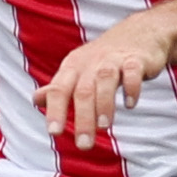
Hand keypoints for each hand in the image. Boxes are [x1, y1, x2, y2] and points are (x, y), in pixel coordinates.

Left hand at [38, 11, 175, 151]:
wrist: (140, 32)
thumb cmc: (104, 57)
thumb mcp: (78, 69)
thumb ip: (59, 87)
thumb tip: (36, 100)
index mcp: (73, 67)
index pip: (59, 89)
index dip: (55, 110)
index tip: (54, 133)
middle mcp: (91, 63)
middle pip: (83, 90)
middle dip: (83, 118)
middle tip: (84, 144)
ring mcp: (114, 59)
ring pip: (105, 80)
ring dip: (104, 104)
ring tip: (104, 126)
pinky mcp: (136, 59)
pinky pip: (132, 71)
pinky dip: (131, 87)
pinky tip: (130, 104)